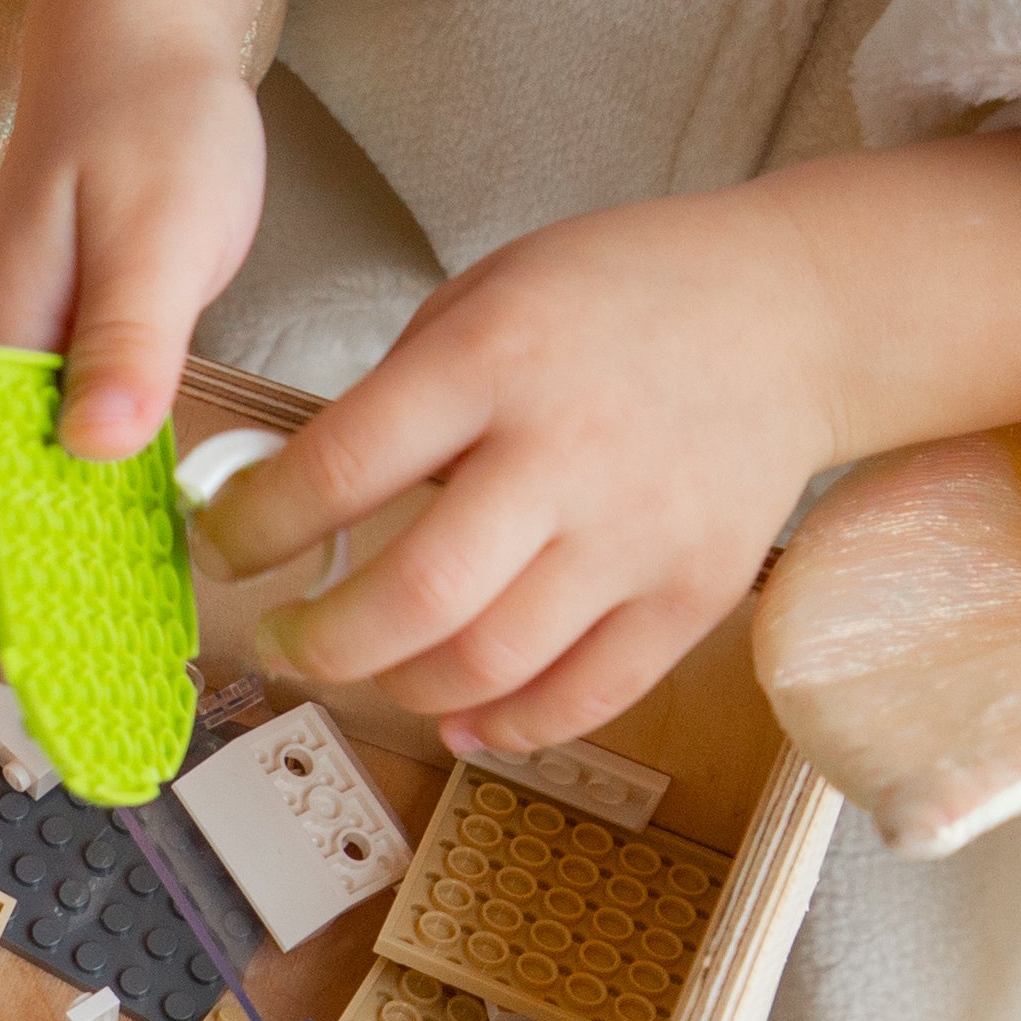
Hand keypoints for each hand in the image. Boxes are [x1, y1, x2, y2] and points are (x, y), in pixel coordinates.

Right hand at [0, 0, 297, 662]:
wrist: (137, 43)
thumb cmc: (148, 125)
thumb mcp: (159, 226)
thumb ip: (131, 340)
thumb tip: (100, 450)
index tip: (45, 674)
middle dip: (2, 626)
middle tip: (76, 706)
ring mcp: (1, 377)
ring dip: (24, 596)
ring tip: (94, 670)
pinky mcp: (42, 371)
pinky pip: (23, 483)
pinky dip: (55, 547)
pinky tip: (117, 581)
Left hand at [205, 134, 1020, 753]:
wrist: (793, 311)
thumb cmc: (621, 298)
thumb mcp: (487, 296)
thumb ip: (399, 398)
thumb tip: (292, 503)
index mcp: (495, 358)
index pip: (341, 470)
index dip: (258, 530)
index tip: (227, 548)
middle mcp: (566, 452)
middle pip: (414, 597)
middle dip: (321, 642)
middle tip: (288, 640)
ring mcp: (637, 533)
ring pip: (489, 663)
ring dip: (403, 688)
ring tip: (373, 667)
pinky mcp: (692, 593)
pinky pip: (582, 697)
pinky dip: (505, 724)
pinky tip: (461, 714)